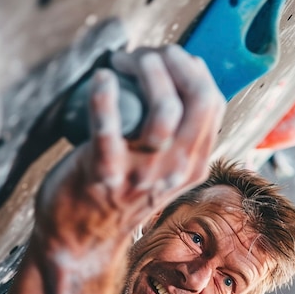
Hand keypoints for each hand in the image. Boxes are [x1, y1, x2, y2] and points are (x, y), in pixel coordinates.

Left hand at [35, 45, 224, 251]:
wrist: (82, 239)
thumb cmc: (118, 192)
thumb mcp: (162, 168)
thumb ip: (178, 134)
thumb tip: (191, 74)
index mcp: (193, 164)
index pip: (212, 102)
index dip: (189, 67)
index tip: (164, 57)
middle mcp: (175, 170)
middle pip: (198, 100)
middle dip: (172, 61)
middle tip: (143, 54)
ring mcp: (142, 175)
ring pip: (164, 111)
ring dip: (145, 72)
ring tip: (121, 62)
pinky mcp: (105, 175)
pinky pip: (110, 131)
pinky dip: (105, 98)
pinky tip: (101, 78)